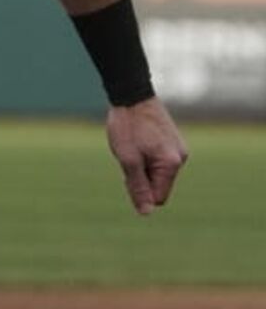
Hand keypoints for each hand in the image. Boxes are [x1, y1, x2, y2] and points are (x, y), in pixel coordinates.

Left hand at [105, 97, 187, 215]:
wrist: (131, 95)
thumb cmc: (127, 126)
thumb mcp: (127, 159)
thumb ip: (138, 187)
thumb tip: (146, 213)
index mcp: (171, 164)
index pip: (158, 197)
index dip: (139, 191)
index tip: (126, 173)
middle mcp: (181, 158)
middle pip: (159, 185)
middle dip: (140, 177)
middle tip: (127, 156)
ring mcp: (178, 149)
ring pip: (157, 172)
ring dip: (141, 166)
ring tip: (132, 145)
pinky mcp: (173, 141)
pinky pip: (159, 160)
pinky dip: (145, 156)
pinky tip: (136, 141)